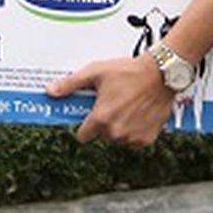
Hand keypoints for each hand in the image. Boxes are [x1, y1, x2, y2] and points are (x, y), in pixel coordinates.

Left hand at [47, 55, 172, 145]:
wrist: (161, 75)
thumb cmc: (129, 72)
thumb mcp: (95, 72)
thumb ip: (70, 84)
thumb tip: (51, 91)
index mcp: (101, 118)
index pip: (83, 135)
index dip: (84, 125)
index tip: (89, 115)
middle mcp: (116, 132)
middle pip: (101, 135)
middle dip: (104, 122)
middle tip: (111, 103)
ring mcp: (132, 137)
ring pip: (118, 138)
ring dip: (119, 126)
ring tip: (126, 105)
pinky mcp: (146, 139)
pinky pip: (134, 139)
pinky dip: (134, 129)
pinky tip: (137, 112)